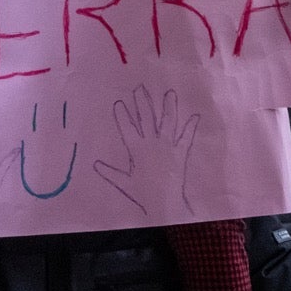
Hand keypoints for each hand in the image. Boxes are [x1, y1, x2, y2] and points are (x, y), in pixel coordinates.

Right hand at [96, 86, 199, 217]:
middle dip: (143, 102)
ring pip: (168, 122)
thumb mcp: (124, 183)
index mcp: (137, 149)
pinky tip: (195, 116)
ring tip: (170, 94)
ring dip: (168, 107)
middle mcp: (153, 143)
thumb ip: (109, 172)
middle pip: (147, 118)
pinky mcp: (181, 152)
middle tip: (140, 88)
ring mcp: (168, 146)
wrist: (165, 203)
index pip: (127, 128)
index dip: (122, 115)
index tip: (119, 102)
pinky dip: (191, 127)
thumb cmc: (143, 193)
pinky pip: (186, 137)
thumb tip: (95, 164)